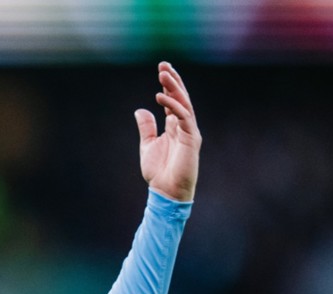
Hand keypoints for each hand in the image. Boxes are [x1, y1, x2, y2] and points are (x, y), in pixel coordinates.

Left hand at [134, 62, 200, 201]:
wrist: (166, 191)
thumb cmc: (159, 172)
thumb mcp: (147, 145)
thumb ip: (146, 128)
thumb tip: (140, 110)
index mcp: (175, 126)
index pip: (173, 100)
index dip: (168, 85)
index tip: (162, 69)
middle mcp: (184, 126)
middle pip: (181, 98)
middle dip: (173, 80)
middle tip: (164, 64)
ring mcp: (189, 131)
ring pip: (184, 103)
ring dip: (174, 87)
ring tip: (163, 73)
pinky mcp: (191, 139)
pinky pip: (184, 117)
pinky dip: (173, 105)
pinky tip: (161, 96)